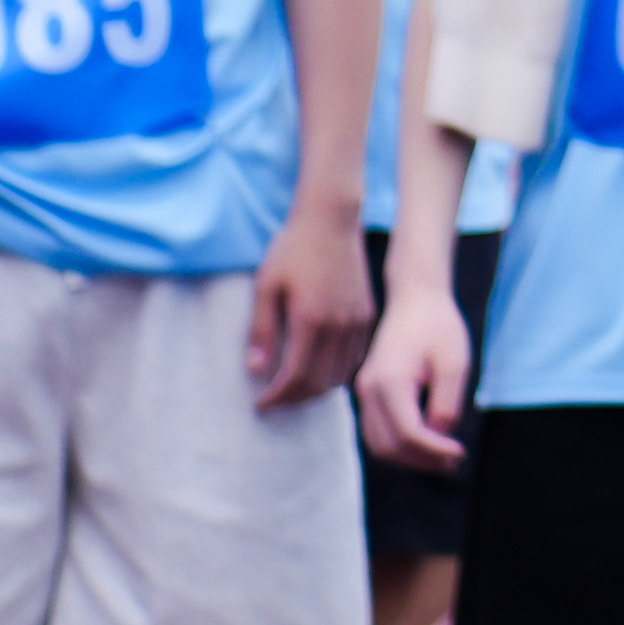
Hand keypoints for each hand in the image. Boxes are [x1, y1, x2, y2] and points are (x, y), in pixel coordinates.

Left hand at [247, 195, 376, 408]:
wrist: (331, 219)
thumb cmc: (293, 249)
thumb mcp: (267, 286)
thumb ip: (262, 330)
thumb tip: (256, 371)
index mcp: (311, 319)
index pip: (296, 377)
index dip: (277, 397)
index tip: (260, 404)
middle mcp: (339, 325)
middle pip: (320, 383)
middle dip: (294, 399)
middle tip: (274, 402)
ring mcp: (357, 321)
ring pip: (340, 374)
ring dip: (316, 389)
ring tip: (293, 389)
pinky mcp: (367, 315)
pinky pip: (353, 358)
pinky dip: (335, 373)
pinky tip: (318, 369)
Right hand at [357, 267, 478, 469]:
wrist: (415, 299)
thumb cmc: (439, 327)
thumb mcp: (455, 363)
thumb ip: (447, 404)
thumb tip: (439, 438)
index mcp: (389, 381)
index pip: (408, 434)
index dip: (435, 451)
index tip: (461, 452)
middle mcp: (368, 390)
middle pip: (388, 447)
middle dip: (422, 461)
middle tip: (455, 461)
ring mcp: (363, 392)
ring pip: (379, 445)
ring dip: (409, 458)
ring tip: (443, 457)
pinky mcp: (368, 393)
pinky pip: (377, 432)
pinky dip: (400, 446)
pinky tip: (428, 443)